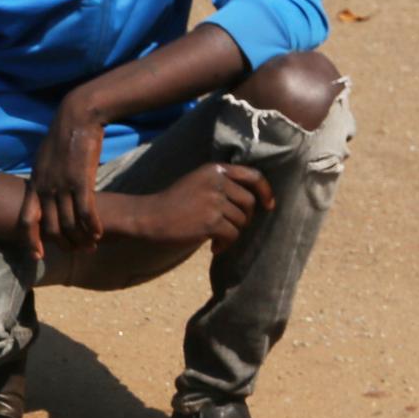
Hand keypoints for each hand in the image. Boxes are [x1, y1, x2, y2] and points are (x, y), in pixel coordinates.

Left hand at [27, 92, 109, 255]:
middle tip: (74, 251)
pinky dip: (92, 226)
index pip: (26, 220)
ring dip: (80, 238)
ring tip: (90, 245)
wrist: (77, 116)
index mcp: (34, 184)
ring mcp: (63, 186)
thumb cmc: (63, 136)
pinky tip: (98, 233)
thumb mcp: (44, 158)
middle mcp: (45, 188)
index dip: (30, 241)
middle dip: (63, 244)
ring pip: (69, 224)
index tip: (38, 256)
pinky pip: (85, 212)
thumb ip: (42, 177)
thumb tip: (40, 189)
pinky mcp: (81, 181)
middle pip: (51, 227)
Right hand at [108, 164, 272, 250]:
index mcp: (216, 169)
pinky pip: (232, 235)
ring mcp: (215, 201)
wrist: (149, 217)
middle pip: (249, 203)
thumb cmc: (172, 204)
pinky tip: (213, 248)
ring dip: (231, 234)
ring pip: (240, 221)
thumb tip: (250, 203)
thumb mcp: (197, 182)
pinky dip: (225, 244)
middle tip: (231, 229)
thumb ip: (220, 185)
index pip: (253, 176)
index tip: (268, 206)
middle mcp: (218, 182)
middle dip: (245, 219)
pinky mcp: (211, 221)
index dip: (265, 192)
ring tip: (216, 240)